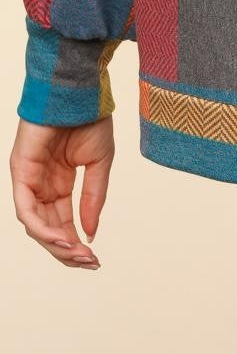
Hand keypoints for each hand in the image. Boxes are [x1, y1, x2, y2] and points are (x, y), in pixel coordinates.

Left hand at [9, 115, 113, 269]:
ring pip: (36, 225)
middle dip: (67, 250)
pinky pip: (26, 209)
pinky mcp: (20, 172)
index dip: (76, 243)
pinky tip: (62, 237)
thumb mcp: (99, 164)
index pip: (63, 223)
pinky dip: (42, 227)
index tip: (95, 259)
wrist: (79, 91)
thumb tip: (90, 233)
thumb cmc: (90, 118)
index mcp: (59, 183)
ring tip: (78, 254)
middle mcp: (41, 186)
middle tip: (89, 262)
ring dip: (56, 244)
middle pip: (48, 229)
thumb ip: (93, 198)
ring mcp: (28, 180)